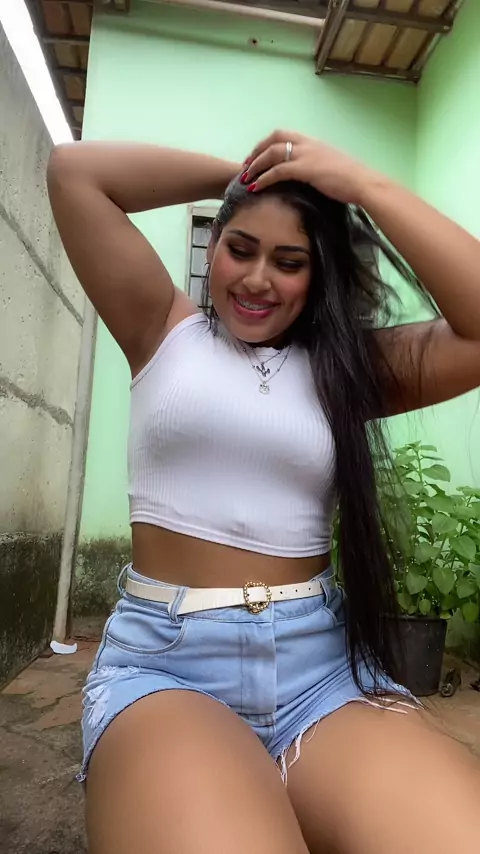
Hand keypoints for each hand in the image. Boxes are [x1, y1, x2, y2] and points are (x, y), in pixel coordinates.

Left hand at [243, 130, 377, 205]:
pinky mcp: (305, 169)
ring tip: (245, 178)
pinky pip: (277, 171)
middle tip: (246, 166)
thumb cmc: (352, 180)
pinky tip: (255, 187)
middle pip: (274, 138)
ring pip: (272, 153)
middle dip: (256, 151)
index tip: (257, 156)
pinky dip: (263, 178)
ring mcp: (306, 154)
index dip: (266, 144)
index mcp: (313, 142)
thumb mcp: (331, 167)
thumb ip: (317, 166)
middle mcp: (307, 144)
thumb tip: (309, 176)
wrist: (363, 183)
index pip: (283, 135)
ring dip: (255, 165)